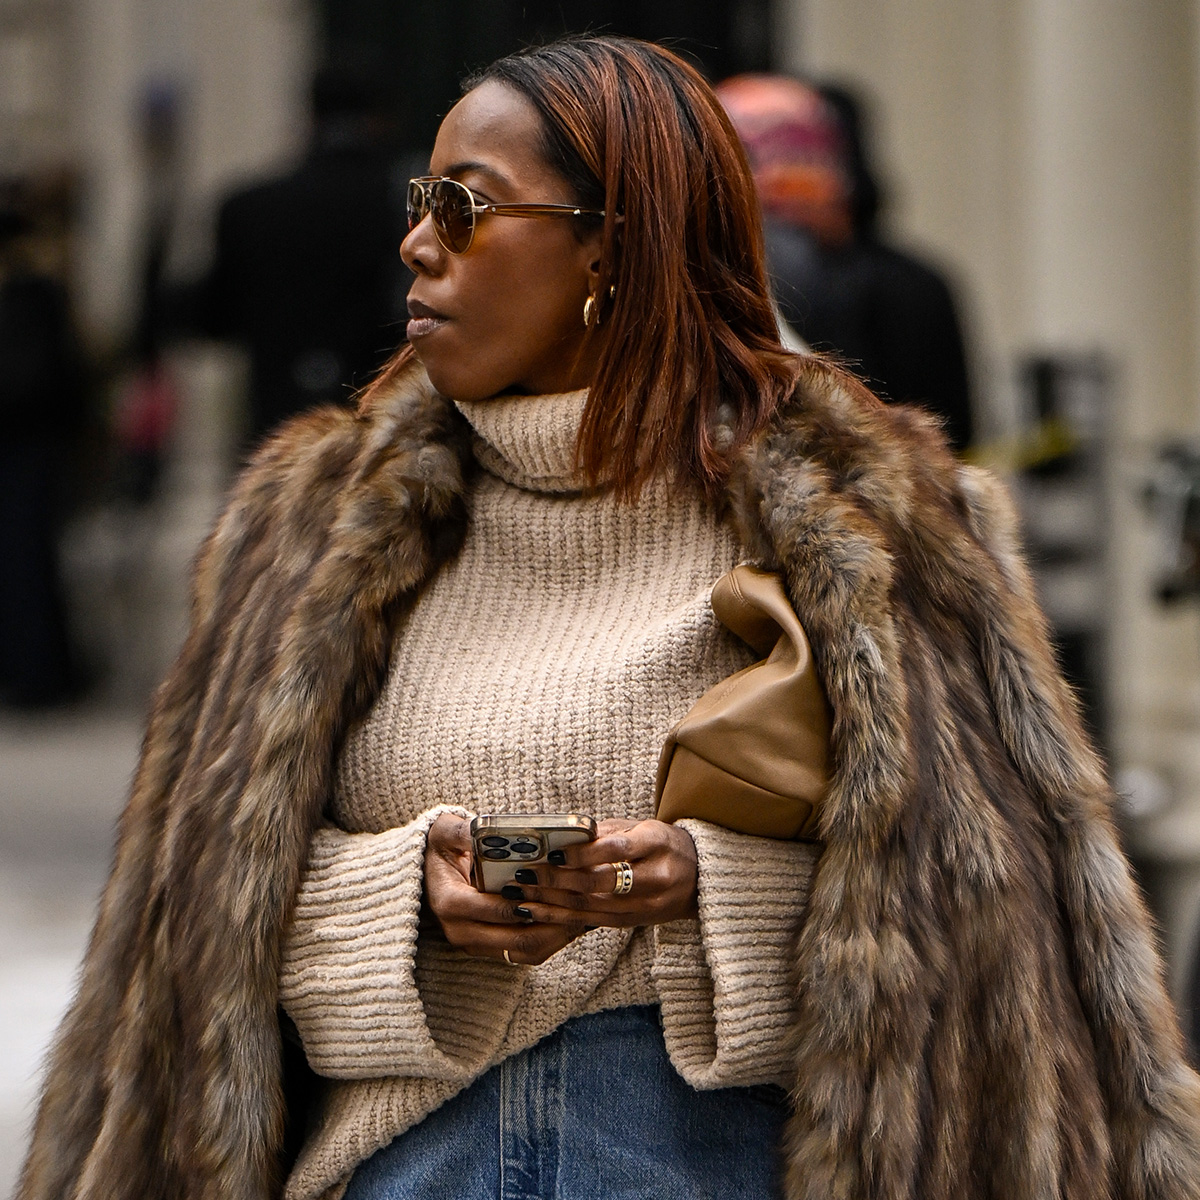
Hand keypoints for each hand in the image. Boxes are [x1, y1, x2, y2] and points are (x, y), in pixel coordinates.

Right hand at [424, 813, 579, 964]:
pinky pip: (523, 955)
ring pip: (523, 951)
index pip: (494, 909)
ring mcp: (474, 944)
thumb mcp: (445, 832)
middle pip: (515, 938)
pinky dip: (548, 942)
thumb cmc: (441, 849)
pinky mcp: (487, 950)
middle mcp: (459, 931)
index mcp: (450, 902)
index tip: (554, 888)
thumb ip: (462, 830)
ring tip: (581, 915)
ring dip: (554, 936)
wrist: (429, 873)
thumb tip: (478, 827)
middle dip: (550, 922)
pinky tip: (569, 923)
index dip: (525, 901)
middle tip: (580, 904)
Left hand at [502, 818, 698, 932]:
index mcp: (656, 843)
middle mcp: (655, 877)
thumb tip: (559, 837)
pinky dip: (563, 917)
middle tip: (526, 875)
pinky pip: (594, 922)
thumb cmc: (661, 844)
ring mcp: (646, 904)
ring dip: (552, 903)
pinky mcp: (635, 922)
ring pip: (592, 907)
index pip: (615, 850)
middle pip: (600, 883)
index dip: (581, 853)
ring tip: (522, 895)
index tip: (551, 853)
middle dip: (557, 881)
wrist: (699, 877)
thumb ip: (604, 832)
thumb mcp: (640, 828)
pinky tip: (539, 911)